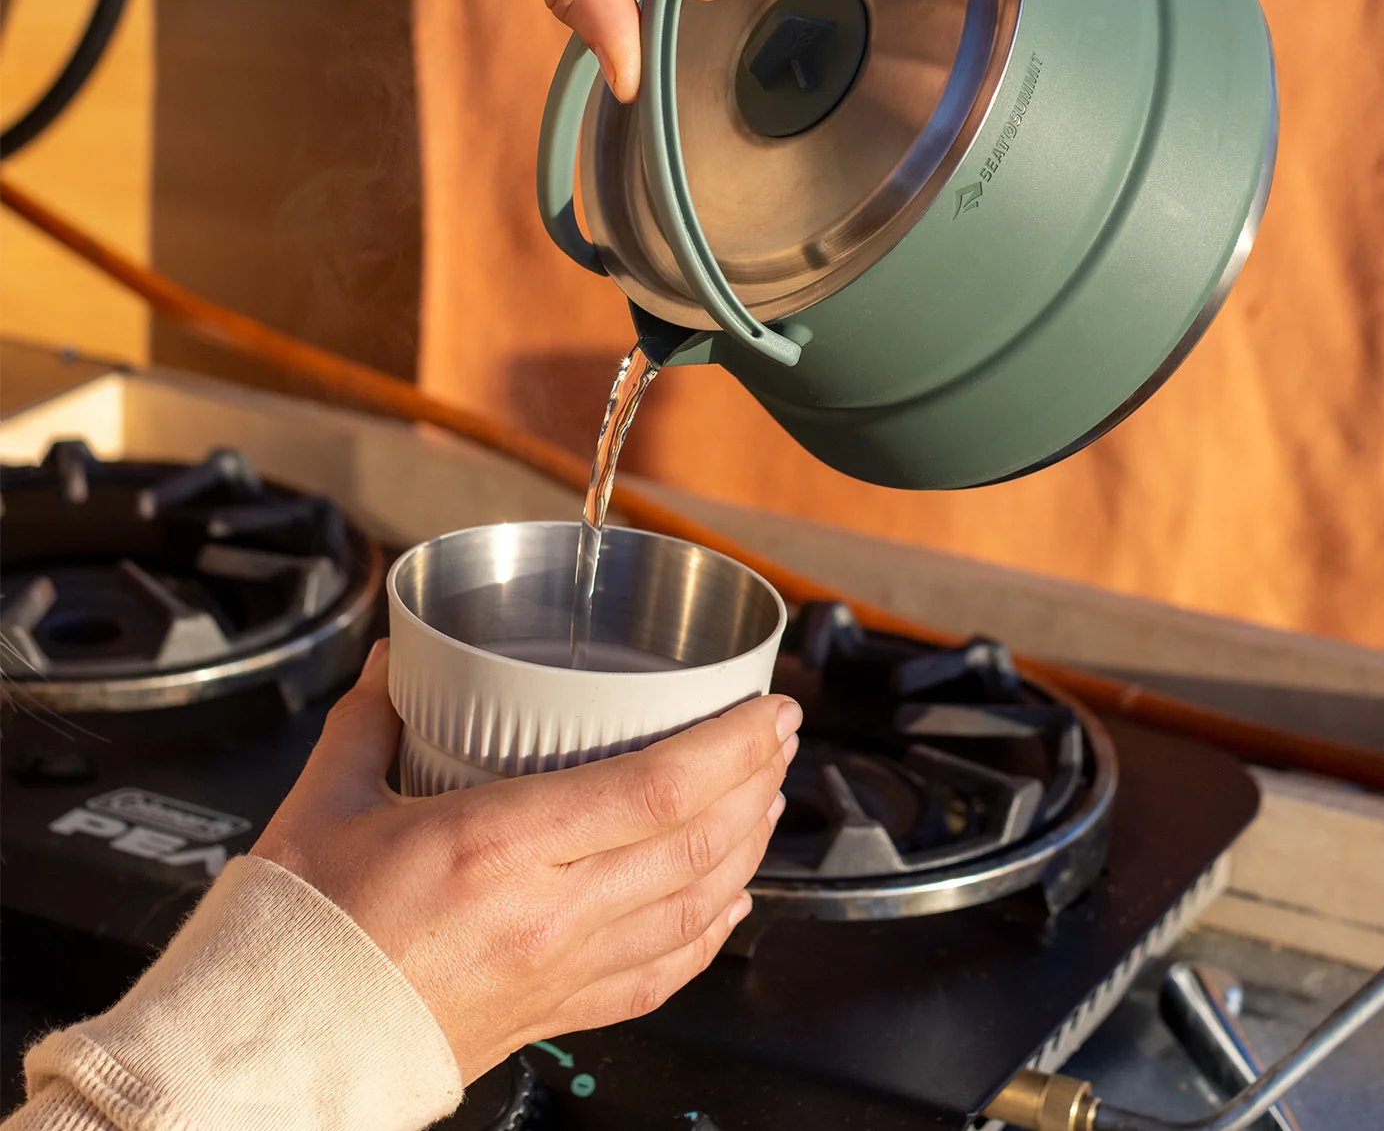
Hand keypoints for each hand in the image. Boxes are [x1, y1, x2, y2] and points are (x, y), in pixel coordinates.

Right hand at [252, 640, 798, 1081]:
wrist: (270, 1059)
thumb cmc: (293, 941)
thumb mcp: (323, 802)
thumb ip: (370, 718)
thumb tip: (396, 661)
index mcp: (496, 846)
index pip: (658, 789)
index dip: (730, 745)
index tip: (766, 708)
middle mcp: (547, 912)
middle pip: (696, 843)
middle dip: (756, 781)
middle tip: (778, 737)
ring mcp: (560, 969)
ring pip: (694, 905)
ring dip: (748, 846)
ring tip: (766, 798)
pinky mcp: (554, 1011)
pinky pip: (659, 973)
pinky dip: (710, 931)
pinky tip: (730, 901)